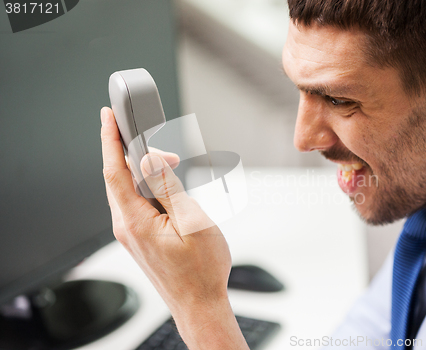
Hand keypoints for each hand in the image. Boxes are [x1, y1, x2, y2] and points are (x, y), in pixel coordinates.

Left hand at [100, 107, 247, 348]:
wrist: (199, 303)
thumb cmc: (201, 270)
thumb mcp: (191, 222)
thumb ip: (167, 188)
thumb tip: (148, 160)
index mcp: (136, 221)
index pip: (115, 170)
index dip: (110, 139)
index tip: (108, 117)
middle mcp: (127, 226)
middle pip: (120, 177)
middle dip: (137, 154)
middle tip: (167, 151)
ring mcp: (131, 233)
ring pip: (128, 190)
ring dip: (145, 172)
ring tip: (171, 166)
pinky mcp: (139, 237)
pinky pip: (135, 203)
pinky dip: (147, 187)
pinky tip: (164, 188)